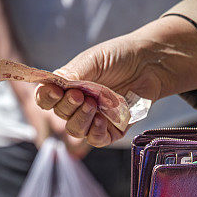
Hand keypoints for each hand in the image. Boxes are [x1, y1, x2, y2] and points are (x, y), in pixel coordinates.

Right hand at [34, 37, 161, 147]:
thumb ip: (73, 73)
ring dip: (80, 119)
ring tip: (92, 105)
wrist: (149, 63)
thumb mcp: (93, 60)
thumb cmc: (119, 57)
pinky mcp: (112, 130)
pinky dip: (96, 132)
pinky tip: (102, 119)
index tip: (54, 90)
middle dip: (67, 106)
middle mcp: (78, 105)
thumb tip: (53, 83)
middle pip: (60, 115)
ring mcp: (94, 118)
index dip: (46, 97)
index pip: (47, 99)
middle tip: (79, 95)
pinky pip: (97, 139)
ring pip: (76, 130)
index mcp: (68, 87)